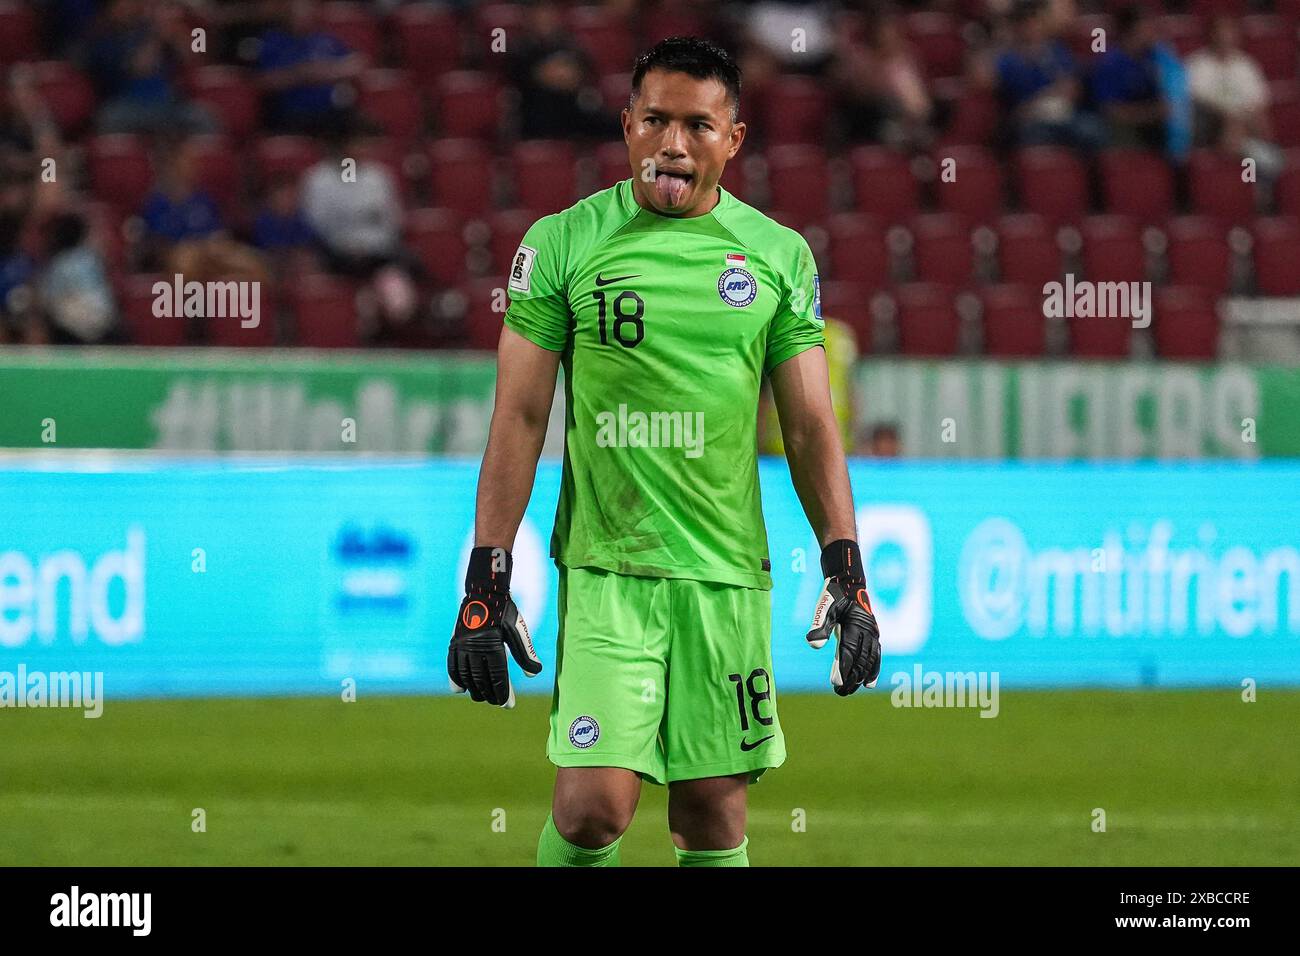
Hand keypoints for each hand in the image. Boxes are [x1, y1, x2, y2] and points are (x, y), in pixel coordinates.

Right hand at [448, 547, 541, 707]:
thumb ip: (525, 654)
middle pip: (481, 680)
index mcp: (493, 645)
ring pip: (466, 676)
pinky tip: (460, 689)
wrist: (484, 591)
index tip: (507, 704)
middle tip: (498, 702)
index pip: (498, 677)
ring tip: (483, 697)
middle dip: (490, 694)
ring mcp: (461, 646)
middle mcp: (474, 647)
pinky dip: (455, 679)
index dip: (503, 693)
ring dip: (474, 689)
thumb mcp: (518, 630)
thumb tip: (533, 675)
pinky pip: (452, 666)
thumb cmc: (504, 611)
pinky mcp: (453, 642)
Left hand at [805, 539, 881, 695]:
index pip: (849, 653)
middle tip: (840, 692)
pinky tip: (868, 684)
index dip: (843, 670)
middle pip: (860, 660)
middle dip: (851, 678)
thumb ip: (819, 625)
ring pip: (869, 661)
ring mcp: (873, 633)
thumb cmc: (833, 595)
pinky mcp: (874, 635)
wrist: (849, 582)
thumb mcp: (823, 607)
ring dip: (860, 677)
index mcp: (854, 624)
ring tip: (850, 690)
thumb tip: (813, 645)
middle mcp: (867, 630)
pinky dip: (873, 670)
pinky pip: (876, 655)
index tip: (836, 684)